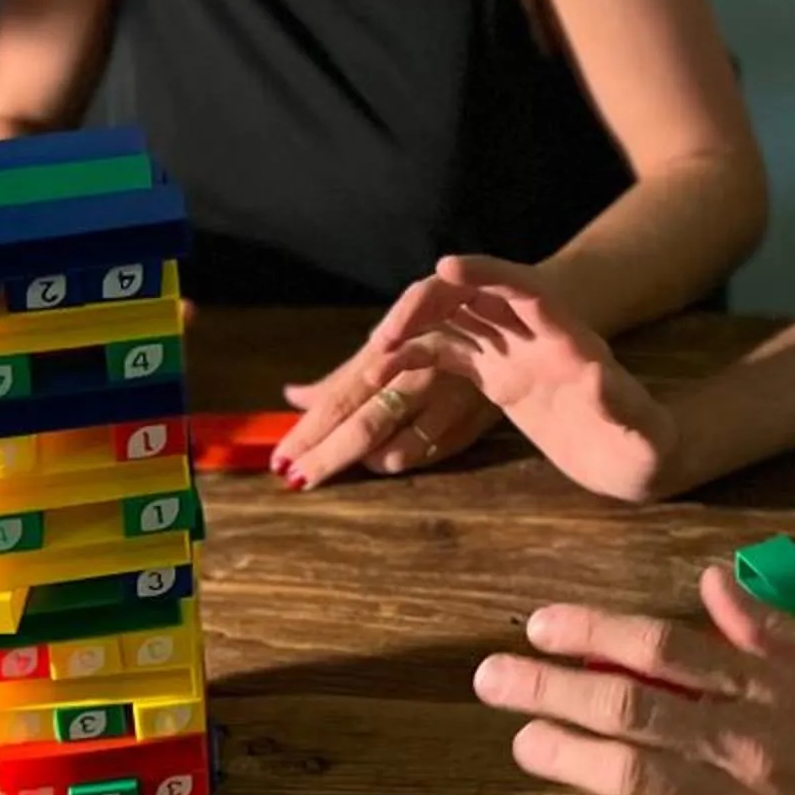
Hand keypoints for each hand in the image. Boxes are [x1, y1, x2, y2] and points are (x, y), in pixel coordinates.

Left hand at [271, 317, 500, 489]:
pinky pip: (436, 450)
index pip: (339, 400)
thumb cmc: (435, 329)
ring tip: (336, 468)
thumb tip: (293, 396)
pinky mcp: (475, 417)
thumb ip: (341, 378)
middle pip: (363, 425)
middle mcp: (415, 373)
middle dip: (326, 456)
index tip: (281, 461)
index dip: (309, 433)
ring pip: (398, 446)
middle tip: (297, 479)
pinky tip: (387, 462)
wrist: (514, 316)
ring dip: (365, 460)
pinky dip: (407, 458)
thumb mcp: (387, 344)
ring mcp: (447, 397)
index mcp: (389, 351)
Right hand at [361, 256, 681, 502]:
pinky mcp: (498, 376)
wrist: (637, 457)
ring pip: (453, 320)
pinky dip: (417, 359)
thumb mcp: (642, 431)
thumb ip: (621, 403)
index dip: (486, 273)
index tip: (446, 266)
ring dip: (414, 328)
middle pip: (475, 296)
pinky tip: (387, 376)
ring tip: (377, 357)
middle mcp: (535, 335)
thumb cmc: (647, 445)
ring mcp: (513, 352)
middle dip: (429, 303)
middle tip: (388, 335)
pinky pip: (449, 355)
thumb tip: (597, 376)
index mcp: (570, 337)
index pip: (525, 290)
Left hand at [473, 562, 794, 794]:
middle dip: (549, 687)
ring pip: (632, 775)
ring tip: (524, 741)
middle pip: (629, 703)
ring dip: (566, 756)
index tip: (539, 624)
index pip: (664, 646)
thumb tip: (715, 579)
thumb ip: (779, 624)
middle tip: (491, 678)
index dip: (593, 630)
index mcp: (772, 683)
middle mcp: (748, 738)